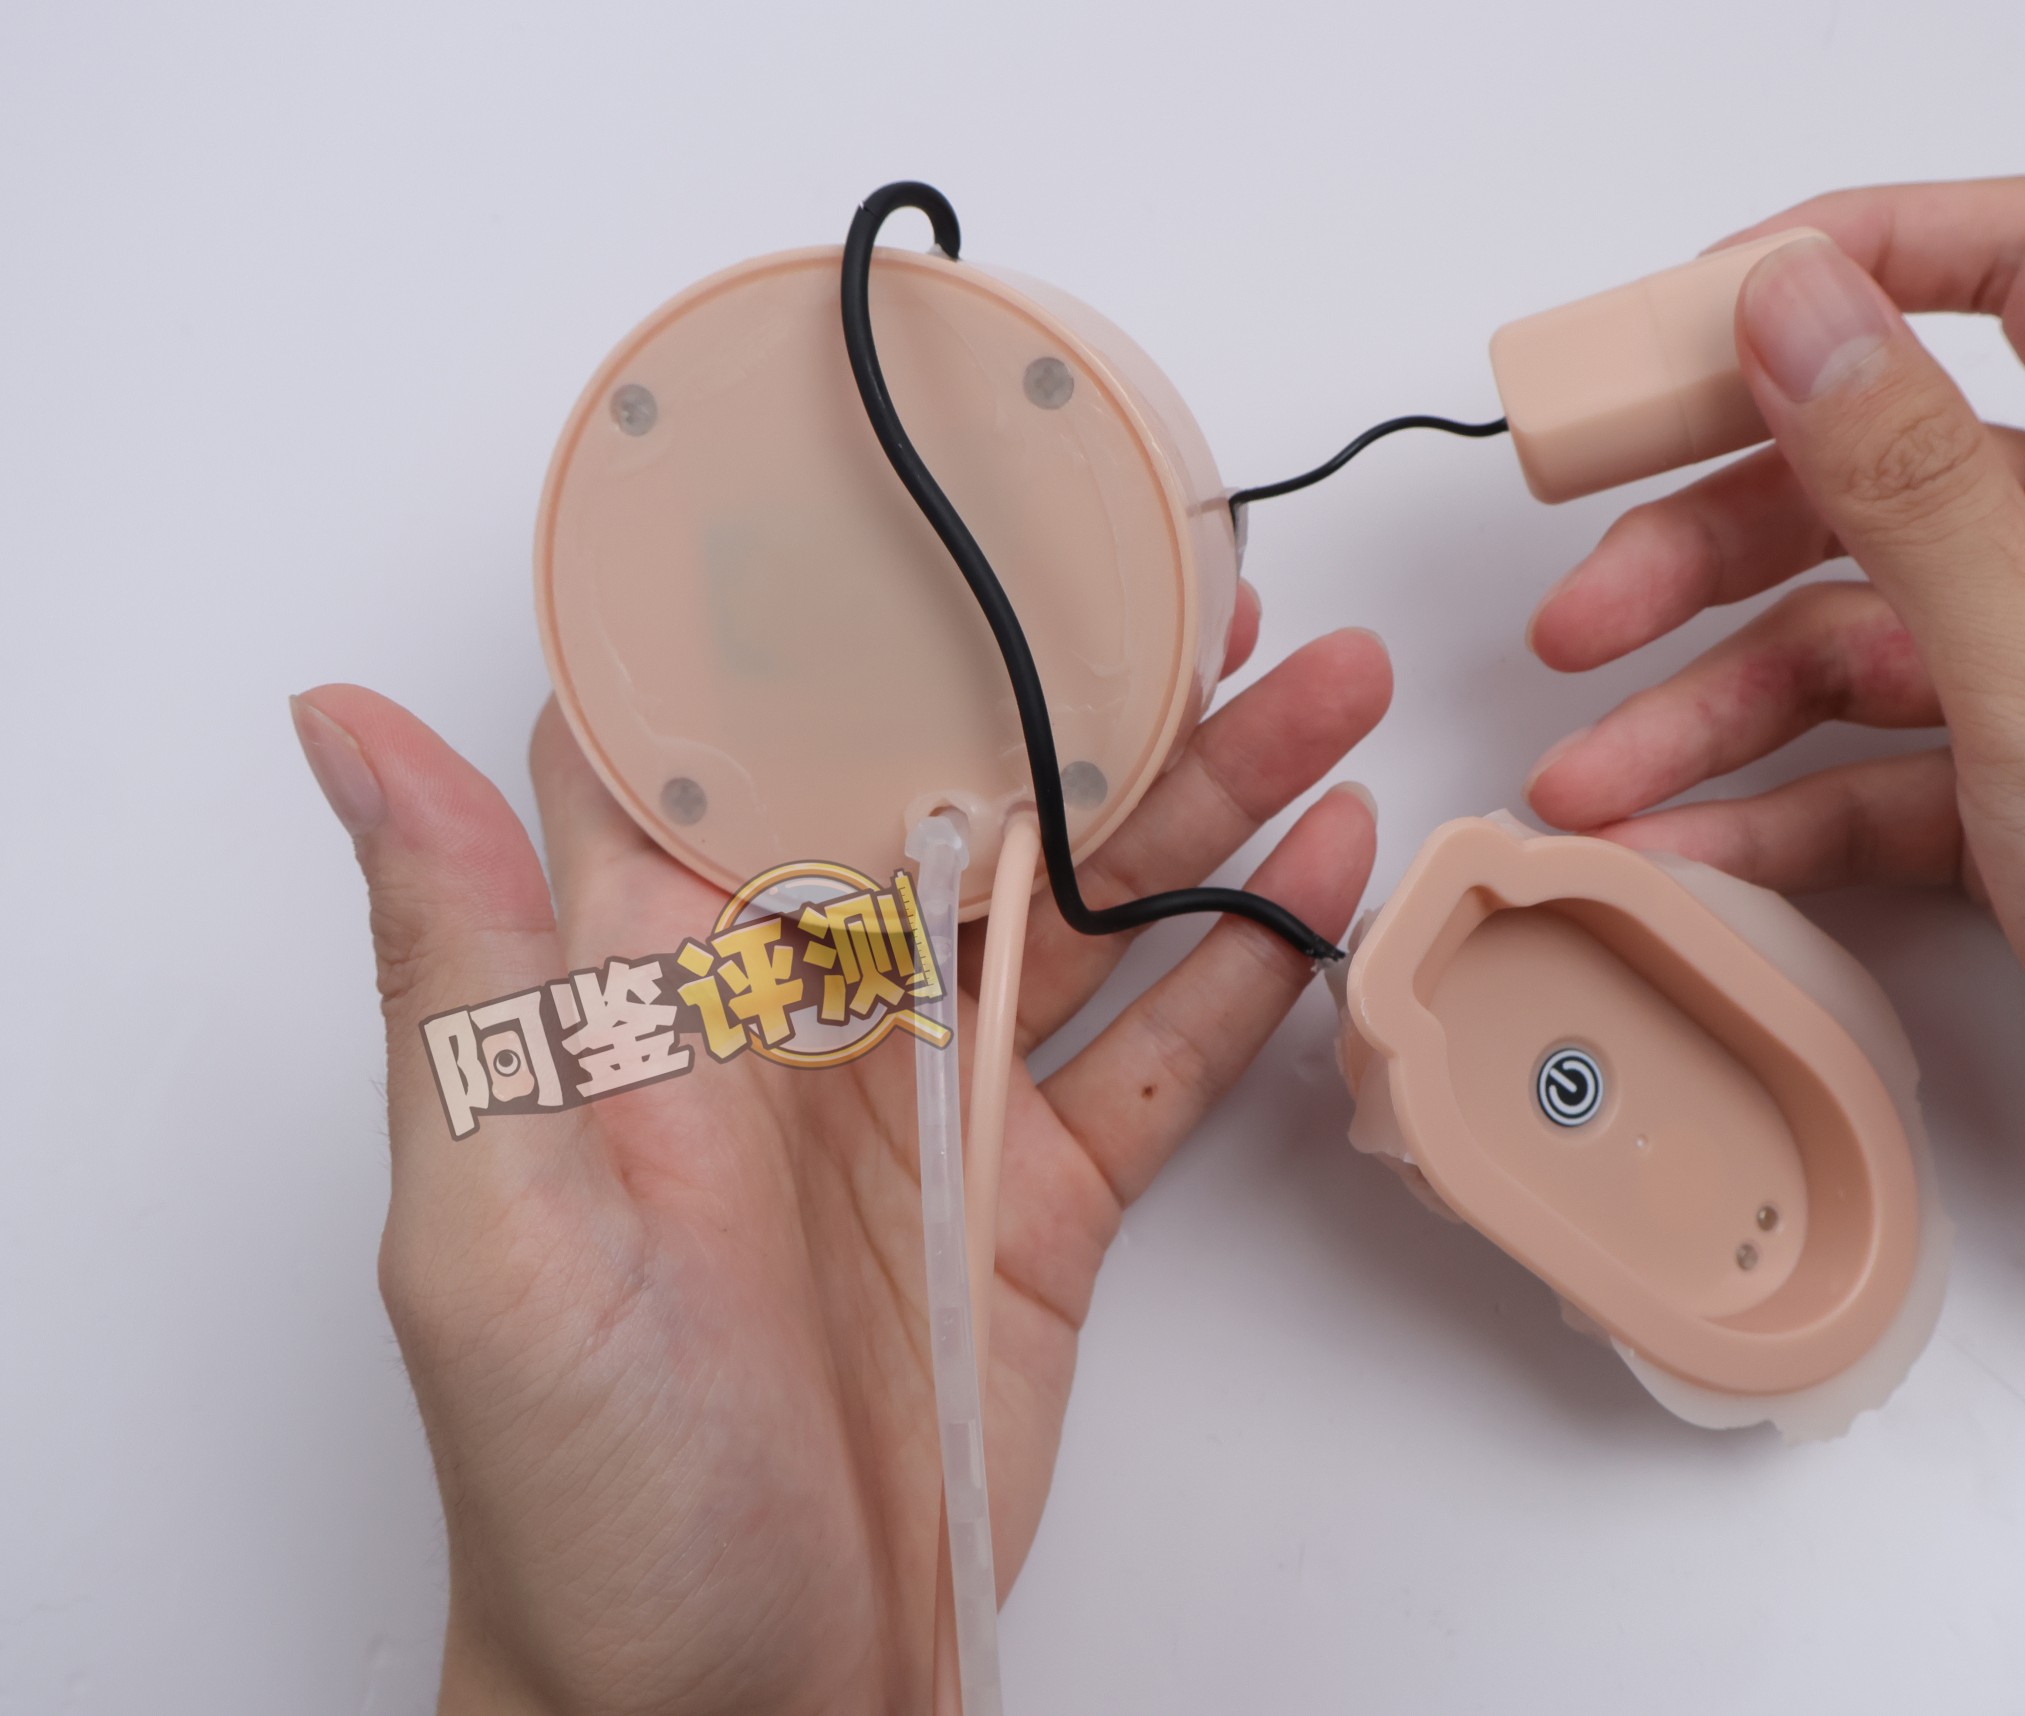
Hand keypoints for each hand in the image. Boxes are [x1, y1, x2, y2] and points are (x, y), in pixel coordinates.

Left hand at [292, 604, 1390, 1713]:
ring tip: (1317, 690)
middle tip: (1202, 571)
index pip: (728, 745)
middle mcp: (800, 1026)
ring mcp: (934, 1108)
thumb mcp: (495, 1231)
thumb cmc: (584, 1501)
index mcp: (656, 1000)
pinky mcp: (1040, 1201)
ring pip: (1082, 906)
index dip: (823, 613)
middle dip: (1079, 683)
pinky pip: (1158, 1053)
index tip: (926, 489)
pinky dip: (1247, 962)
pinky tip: (1322, 868)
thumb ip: (463, 972)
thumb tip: (344, 726)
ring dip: (1202, 799)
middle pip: (954, 798)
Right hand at [1523, 177, 2024, 1485]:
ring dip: (1707, 702)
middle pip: (1880, 467)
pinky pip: (1868, 769)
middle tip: (1584, 594)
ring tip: (1592, 779)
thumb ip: (1910, 480)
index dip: (1853, 258)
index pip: (2020, 263)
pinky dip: (1770, 806)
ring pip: (1850, 637)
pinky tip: (1681, 848)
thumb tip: (1797, 302)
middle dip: (1711, 533)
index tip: (1690, 321)